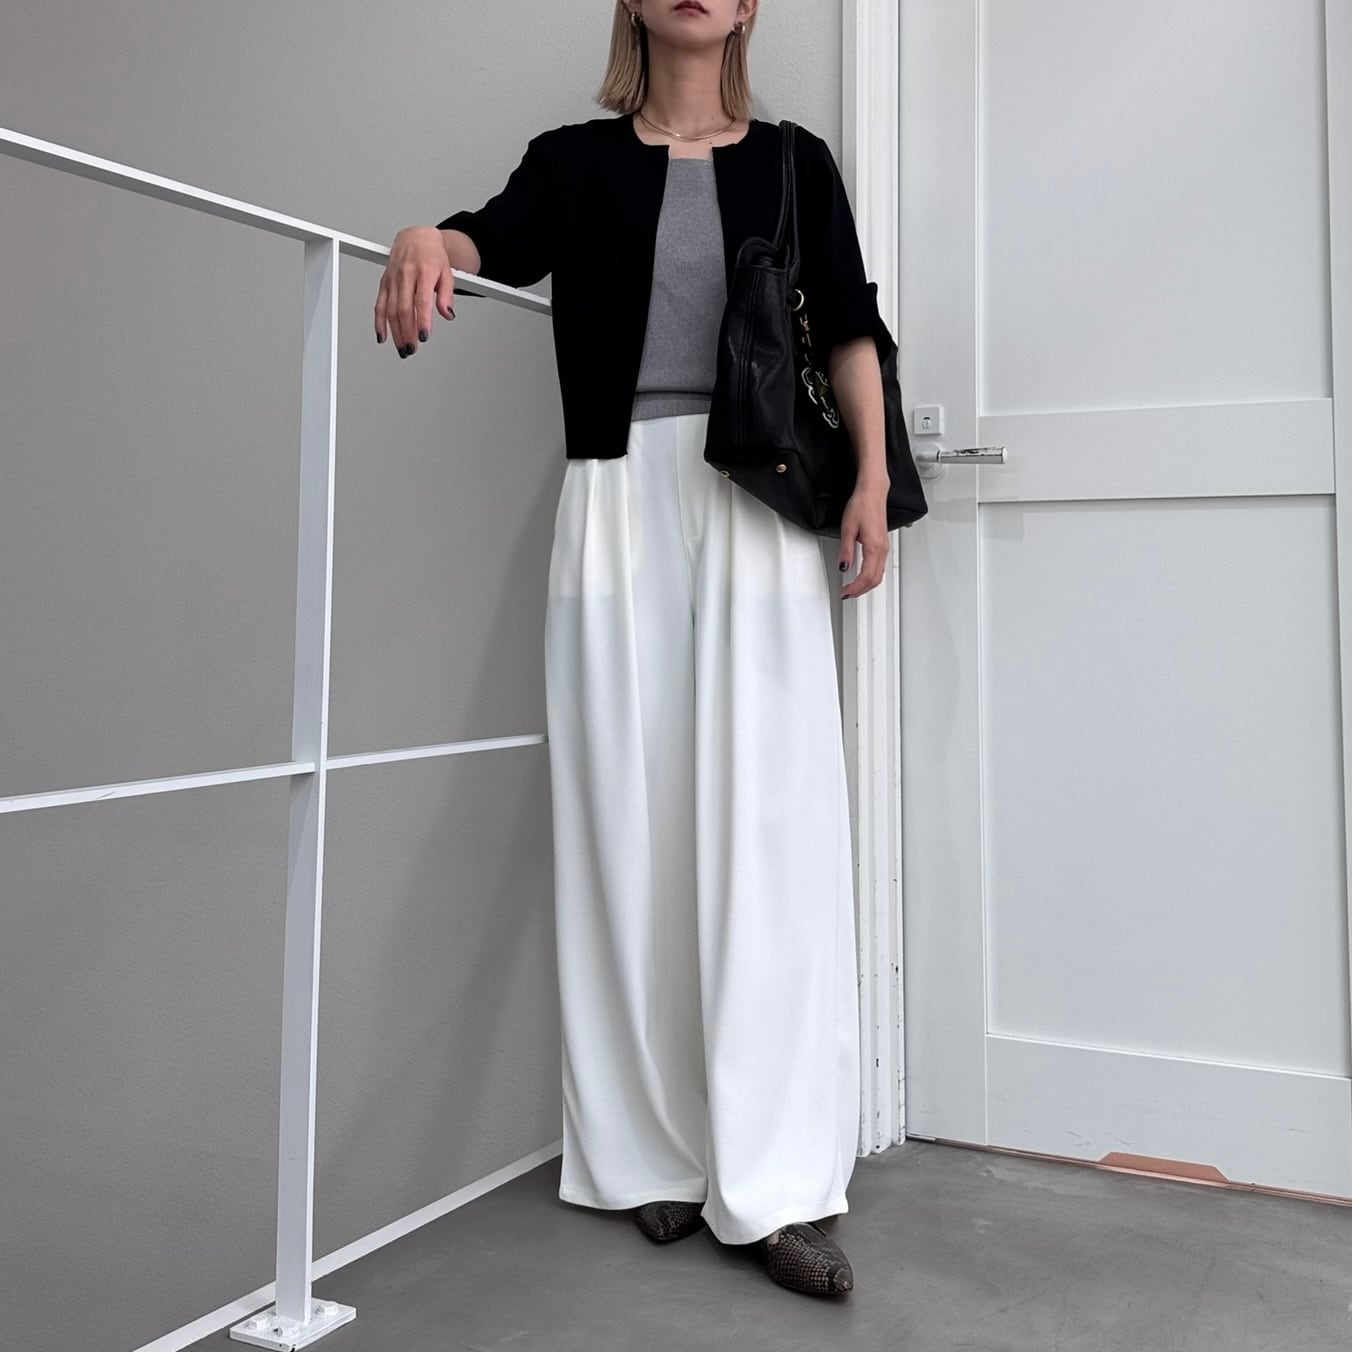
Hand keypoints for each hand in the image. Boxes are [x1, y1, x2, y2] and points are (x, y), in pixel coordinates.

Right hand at [374, 226, 456, 357]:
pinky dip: (379, 322)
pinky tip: (383, 336)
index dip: (422, 320)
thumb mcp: (448, 273)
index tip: (423, 336)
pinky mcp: (385, 282)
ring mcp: (393, 278)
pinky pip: (379, 304)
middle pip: (403, 308)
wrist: (417, 237)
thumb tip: (448, 314)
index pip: (422, 300)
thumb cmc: (433, 256)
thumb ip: (447, 295)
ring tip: (402, 348)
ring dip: (395, 332)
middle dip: (406, 331)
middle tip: (412, 349)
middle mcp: (406, 274)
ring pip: (390, 309)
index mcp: (424, 271)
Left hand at [837, 481, 889, 598]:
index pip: (866, 577)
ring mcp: (884, 547)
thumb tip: (843, 567)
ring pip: (878, 575)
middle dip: (860, 591)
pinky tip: (861, 576)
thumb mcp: (848, 529)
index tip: (844, 592)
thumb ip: (846, 551)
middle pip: (874, 580)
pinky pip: (879, 567)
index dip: (854, 588)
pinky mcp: (883, 545)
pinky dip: (870, 576)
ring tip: (852, 588)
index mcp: (874, 547)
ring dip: (866, 585)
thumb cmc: (862, 505)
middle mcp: (882, 549)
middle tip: (847, 594)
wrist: (872, 493)